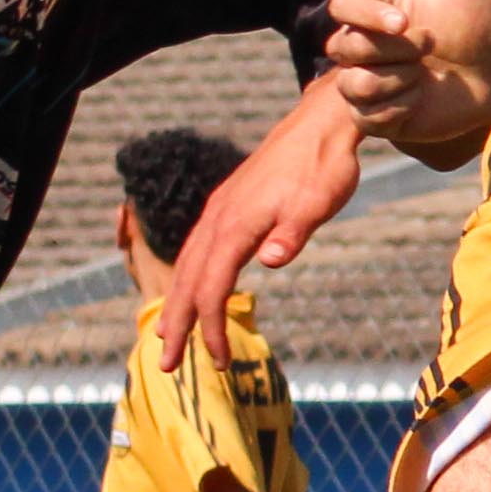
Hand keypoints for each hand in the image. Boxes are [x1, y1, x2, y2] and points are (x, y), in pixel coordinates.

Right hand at [155, 82, 362, 368]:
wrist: (320, 125)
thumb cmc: (323, 166)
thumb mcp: (317, 204)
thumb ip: (292, 234)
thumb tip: (270, 261)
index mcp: (236, 224)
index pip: (213, 287)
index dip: (211, 327)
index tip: (219, 362)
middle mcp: (218, 218)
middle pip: (188, 280)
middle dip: (177, 325)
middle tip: (166, 366)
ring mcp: (219, 211)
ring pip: (187, 263)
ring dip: (177, 303)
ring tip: (167, 336)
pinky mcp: (227, 206)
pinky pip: (196, 249)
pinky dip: (189, 276)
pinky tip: (191, 289)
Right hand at [321, 0, 490, 157]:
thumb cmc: (472, 12)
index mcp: (369, 3)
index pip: (341, 7)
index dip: (368, 18)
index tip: (405, 24)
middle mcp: (360, 40)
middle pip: (343, 47)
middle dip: (393, 52)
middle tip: (430, 48)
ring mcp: (365, 79)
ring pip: (353, 85)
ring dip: (399, 81)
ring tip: (427, 74)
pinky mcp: (376, 115)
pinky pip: (368, 116)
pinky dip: (401, 108)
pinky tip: (424, 97)